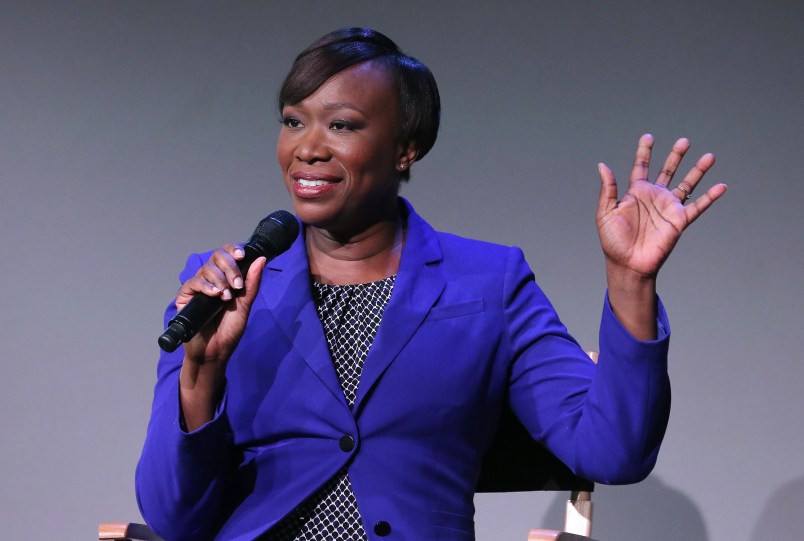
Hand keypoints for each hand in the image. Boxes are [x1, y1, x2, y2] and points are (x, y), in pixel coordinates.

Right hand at [176, 245, 265, 365]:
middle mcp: (212, 279)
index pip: (227, 254)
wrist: (215, 350)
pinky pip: (193, 282)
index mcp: (226, 278)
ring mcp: (198, 287)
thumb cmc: (229, 330)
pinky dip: (206, 286)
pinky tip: (215, 294)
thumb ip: (252, 283)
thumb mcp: (245, 305)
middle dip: (230, 267)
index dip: (233, 250)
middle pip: (216, 257)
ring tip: (226, 297)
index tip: (241, 255)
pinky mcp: (185, 296)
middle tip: (237, 285)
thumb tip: (261, 259)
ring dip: (220, 280)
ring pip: (206, 269)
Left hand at [596, 134, 727, 278]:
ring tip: (709, 156)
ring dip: (697, 171)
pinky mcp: (679, 221)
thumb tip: (602, 165)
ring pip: (686, 184)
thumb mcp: (605, 213)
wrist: (628, 264)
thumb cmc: (613, 241)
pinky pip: (698, 206)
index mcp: (635, 193)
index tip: (649, 137)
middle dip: (676, 156)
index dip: (644, 151)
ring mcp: (668, 208)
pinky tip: (722, 186)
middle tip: (684, 141)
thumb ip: (608, 189)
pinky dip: (710, 197)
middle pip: (667, 170)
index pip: (641, 166)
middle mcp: (654, 197)